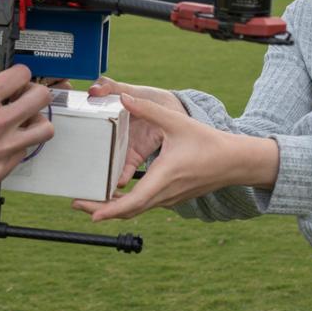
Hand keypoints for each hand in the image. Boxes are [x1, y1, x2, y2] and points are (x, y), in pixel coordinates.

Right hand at [0, 41, 53, 191]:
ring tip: (21, 117)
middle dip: (32, 90)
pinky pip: (25, 152)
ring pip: (43, 129)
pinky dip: (18, 142)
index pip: (23, 74)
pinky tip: (2, 137)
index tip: (11, 76)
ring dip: (35, 118)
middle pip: (40, 98)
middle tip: (21, 94)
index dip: (17, 71)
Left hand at [71, 94, 278, 220]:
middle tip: (77, 204)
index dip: (109, 210)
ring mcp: (169, 199)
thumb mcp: (176, 122)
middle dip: (101, 210)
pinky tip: (115, 193)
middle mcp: (164, 194)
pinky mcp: (172, 197)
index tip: (90, 214)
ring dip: (113, 207)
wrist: (234, 162)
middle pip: (128, 211)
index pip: (132, 203)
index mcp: (163, 178)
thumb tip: (124, 97)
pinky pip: (145, 205)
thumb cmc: (208, 142)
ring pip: (136, 209)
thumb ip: (148, 109)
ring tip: (90, 199)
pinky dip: (127, 204)